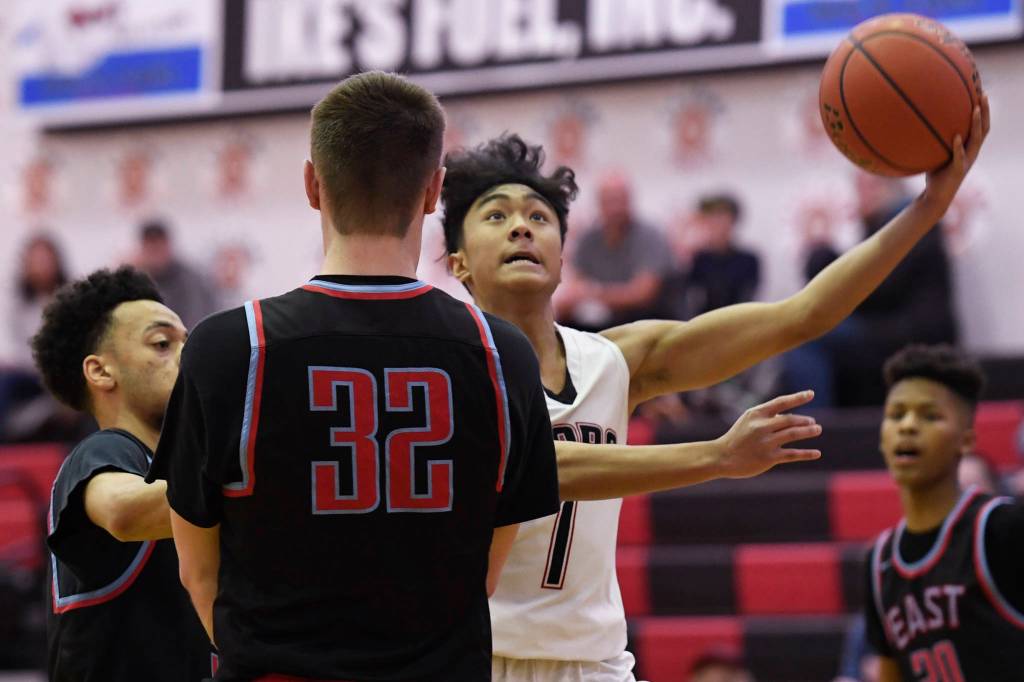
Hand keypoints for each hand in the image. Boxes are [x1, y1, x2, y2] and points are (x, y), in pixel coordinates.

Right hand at [714, 390, 821, 477]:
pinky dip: (806, 453)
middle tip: (813, 422)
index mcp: (756, 414)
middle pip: (790, 420)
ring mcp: (766, 442)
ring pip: (793, 434)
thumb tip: (794, 418)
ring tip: (817, 429)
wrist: (722, 457)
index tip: (811, 394)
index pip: (781, 402)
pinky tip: (817, 453)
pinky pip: (792, 454)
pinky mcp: (769, 458)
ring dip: (808, 431)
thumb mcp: (748, 421)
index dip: (798, 397)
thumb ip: (768, 417)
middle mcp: (761, 426)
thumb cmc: (737, 437)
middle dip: (805, 420)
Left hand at [922, 93, 989, 210]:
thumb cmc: (935, 172)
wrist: (935, 196)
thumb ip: (933, 139)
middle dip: (985, 111)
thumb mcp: (935, 153)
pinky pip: (959, 157)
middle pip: (984, 129)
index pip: (981, 126)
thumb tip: (917, 121)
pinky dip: (958, 147)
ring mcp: (966, 162)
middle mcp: (971, 153)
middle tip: (983, 95)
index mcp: (969, 148)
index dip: (984, 110)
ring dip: (976, 125)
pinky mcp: (957, 171)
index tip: (981, 92)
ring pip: (976, 141)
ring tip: (975, 110)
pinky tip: (955, 137)